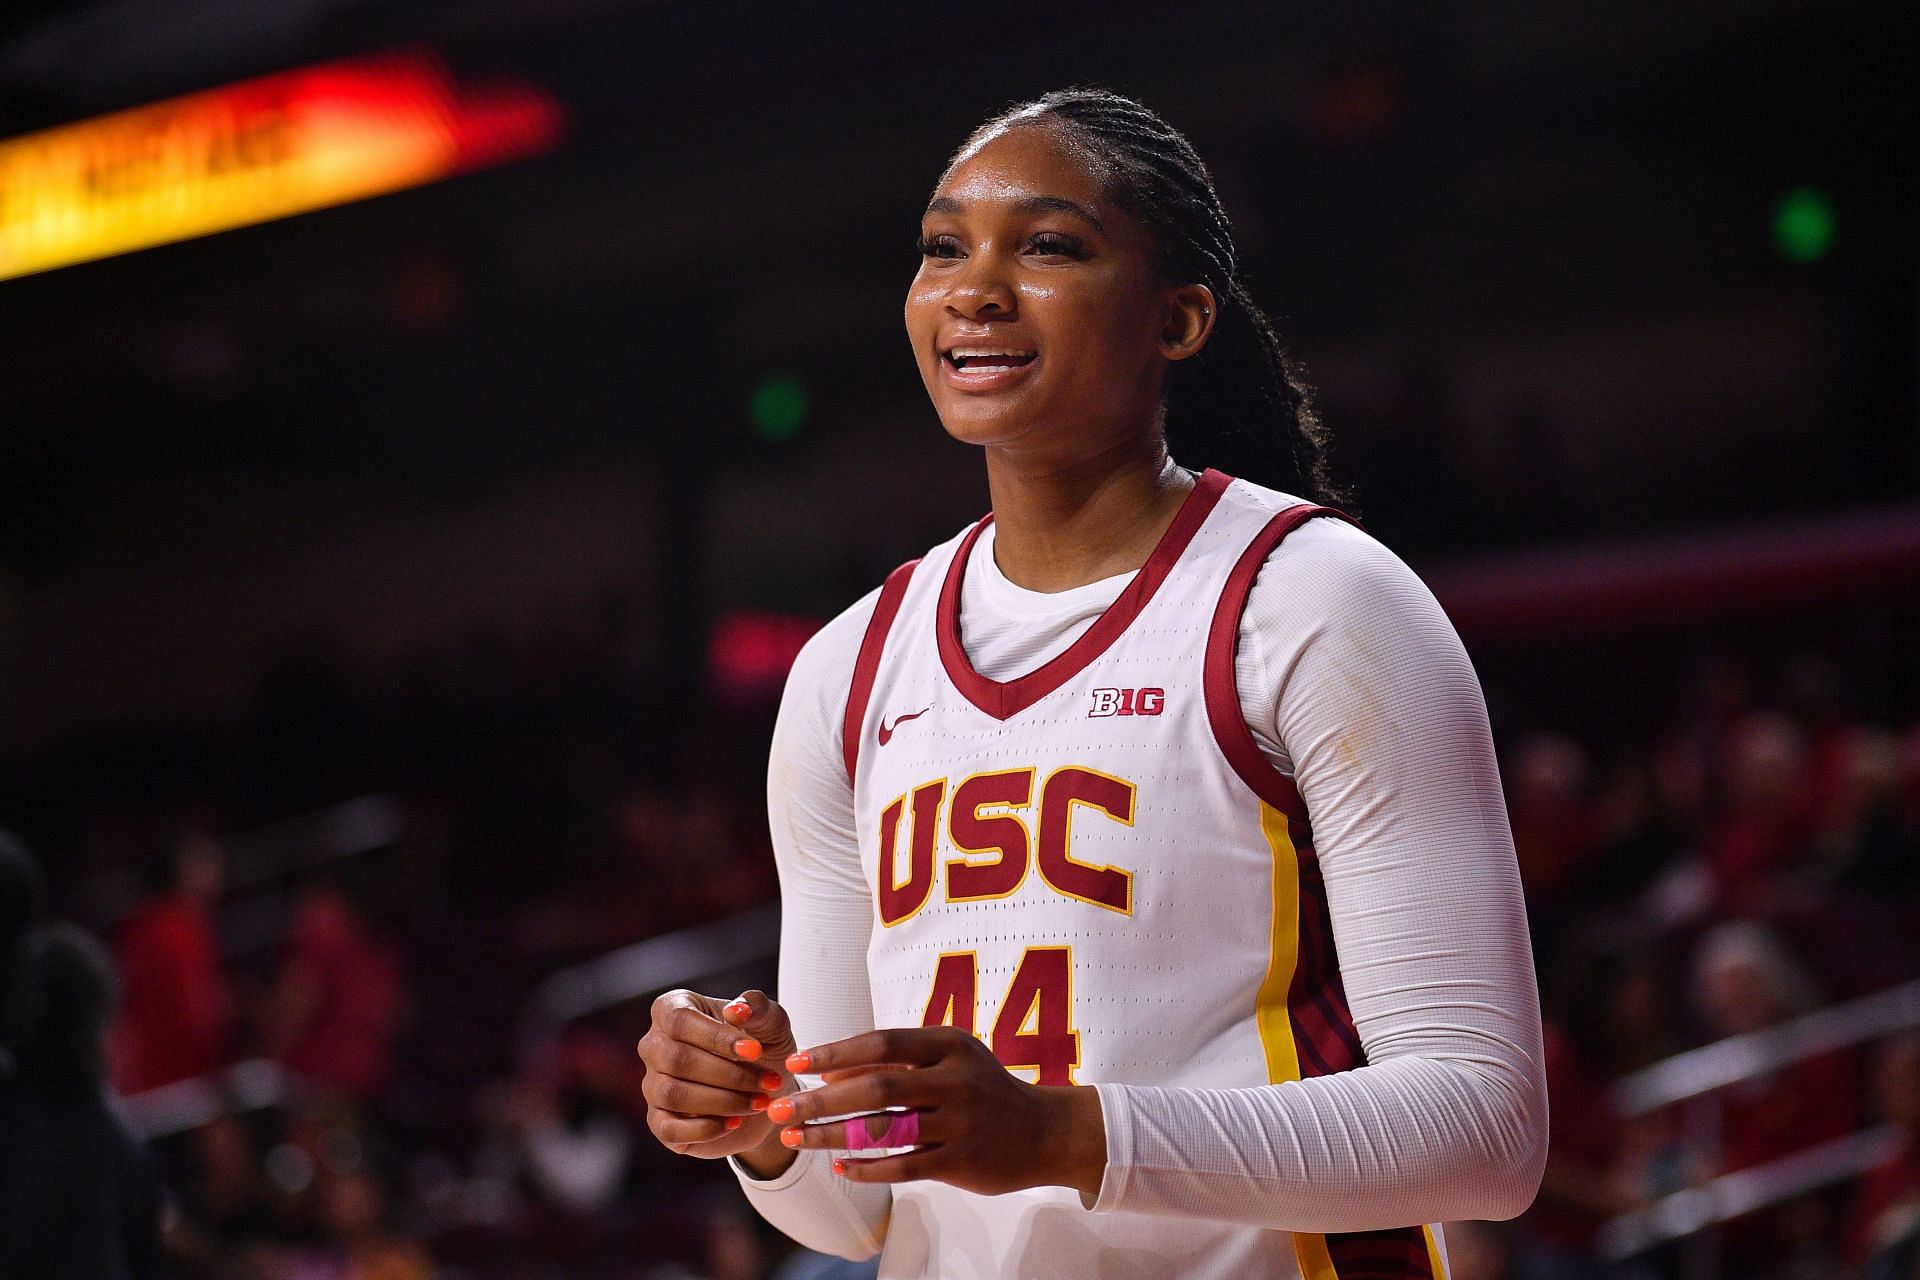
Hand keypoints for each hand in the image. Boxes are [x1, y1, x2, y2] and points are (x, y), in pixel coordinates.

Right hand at [638, 988, 797, 1166]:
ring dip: (722, 1101)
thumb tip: (735, 1010)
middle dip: (729, 1074)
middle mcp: (654, 1046)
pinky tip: (735, 1122)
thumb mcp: (771, 1022)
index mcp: (672, 1009)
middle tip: (768, 1082)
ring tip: (759, 1102)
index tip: (756, 1051)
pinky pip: (669, 1129)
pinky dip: (706, 1129)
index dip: (717, 1037)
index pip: (680, 1021)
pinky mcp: (659, 1122)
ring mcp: (653, 1085)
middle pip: (677, 1059)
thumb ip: (757, 1007)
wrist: (766, 1091)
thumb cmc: (762, 1047)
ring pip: (673, 1094)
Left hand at [767, 1026, 1106, 1197]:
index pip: (881, 1043)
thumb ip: (898, 1062)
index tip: (796, 1063)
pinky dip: (867, 1168)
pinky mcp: (961, 1160)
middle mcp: (955, 1079)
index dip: (835, 1052)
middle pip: (875, 1087)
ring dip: (832, 1136)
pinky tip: (839, 1168)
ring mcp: (959, 1122)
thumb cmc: (983, 1090)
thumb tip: (832, 1069)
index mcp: (949, 1045)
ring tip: (796, 1140)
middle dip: (820, 1100)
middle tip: (781, 1109)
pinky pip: (903, 1167)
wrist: (1043, 1132)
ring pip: (883, 1130)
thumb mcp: (950, 1060)